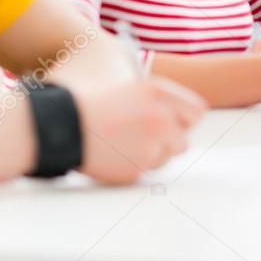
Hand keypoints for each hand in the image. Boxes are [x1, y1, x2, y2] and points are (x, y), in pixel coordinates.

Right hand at [75, 78, 205, 184]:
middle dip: (169, 141)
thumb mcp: (134, 90)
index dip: (184, 120)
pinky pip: (145, 170)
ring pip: (165, 158)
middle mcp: (160, 119)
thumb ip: (164, 101)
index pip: (196, 112)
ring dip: (151, 155)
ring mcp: (151, 145)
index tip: (174, 123)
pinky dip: (133, 166)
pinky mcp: (138, 168)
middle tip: (144, 137)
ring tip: (124, 143)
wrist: (64, 125)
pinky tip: (115, 153)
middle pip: (183, 140)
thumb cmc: (95, 104)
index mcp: (158, 92)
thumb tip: (191, 119)